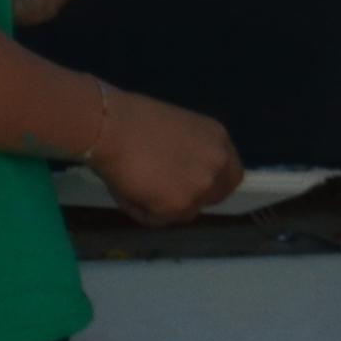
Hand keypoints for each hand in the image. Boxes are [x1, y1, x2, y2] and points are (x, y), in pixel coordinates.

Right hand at [90, 86, 241, 224]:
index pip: (230, 173)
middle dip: (190, 199)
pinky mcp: (178, 205)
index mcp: (218, 139)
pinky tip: (125, 191)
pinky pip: (157, 220)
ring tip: (133, 185)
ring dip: (161, 206)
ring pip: (184, 211)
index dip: (211, 184)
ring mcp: (201, 186)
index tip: (190, 186)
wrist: (110, 126)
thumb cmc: (130, 120)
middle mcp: (218, 163)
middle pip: (214, 196)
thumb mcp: (176, 131)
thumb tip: (178, 174)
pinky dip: (139, 211)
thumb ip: (190, 154)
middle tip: (162, 196)